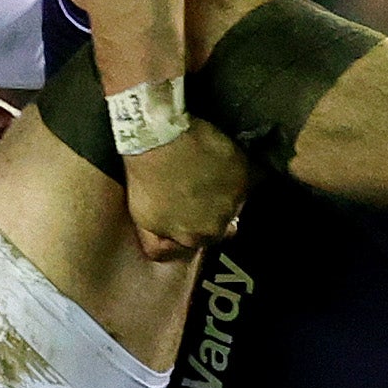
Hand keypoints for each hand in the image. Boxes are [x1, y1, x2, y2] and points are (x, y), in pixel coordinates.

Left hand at [124, 127, 246, 257]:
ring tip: (205, 172)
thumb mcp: (143, 218)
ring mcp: (236, 196)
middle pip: (222, 221)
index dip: (196, 222)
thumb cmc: (147, 177)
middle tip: (197, 187)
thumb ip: (160, 243)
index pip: (204, 238)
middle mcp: (221, 222)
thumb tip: (177, 250)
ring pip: (235, 200)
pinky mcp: (244, 170)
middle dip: (212, 208)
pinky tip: (216, 161)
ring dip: (224, 190)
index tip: (189, 207)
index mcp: (197, 236)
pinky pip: (244, 176)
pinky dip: (233, 170)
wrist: (159, 136)